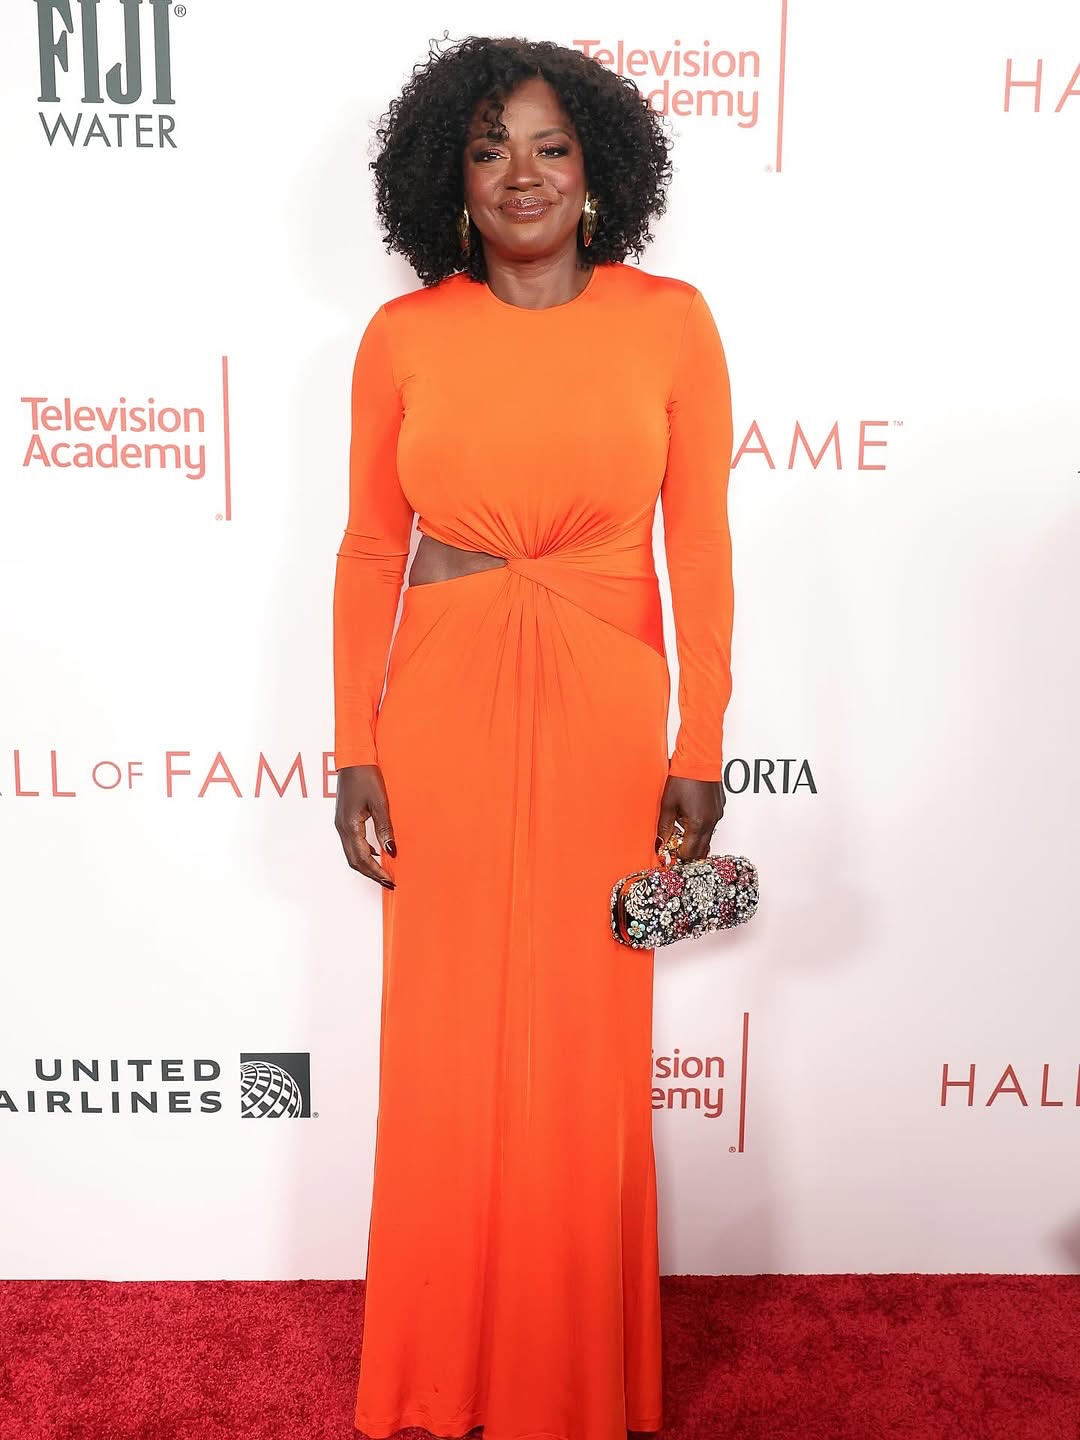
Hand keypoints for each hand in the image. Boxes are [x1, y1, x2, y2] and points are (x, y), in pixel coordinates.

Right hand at [334, 764, 396, 888]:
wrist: (353, 760)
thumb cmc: (366, 776)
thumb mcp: (380, 803)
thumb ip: (385, 828)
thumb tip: (391, 851)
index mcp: (349, 826)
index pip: (362, 858)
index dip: (376, 872)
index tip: (390, 880)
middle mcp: (342, 828)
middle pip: (354, 861)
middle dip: (371, 874)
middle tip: (388, 881)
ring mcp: (341, 824)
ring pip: (351, 854)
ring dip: (367, 865)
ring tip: (384, 871)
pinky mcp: (344, 820)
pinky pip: (352, 844)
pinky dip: (364, 853)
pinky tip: (377, 851)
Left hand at [656, 775, 724, 861]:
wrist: (699, 759)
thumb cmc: (683, 778)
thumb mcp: (668, 804)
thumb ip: (664, 827)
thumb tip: (660, 843)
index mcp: (698, 824)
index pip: (689, 853)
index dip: (677, 855)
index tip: (668, 852)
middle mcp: (711, 822)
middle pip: (701, 850)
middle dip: (687, 851)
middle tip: (674, 846)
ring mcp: (717, 815)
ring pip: (706, 837)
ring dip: (694, 839)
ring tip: (679, 829)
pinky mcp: (719, 807)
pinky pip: (710, 824)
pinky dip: (700, 826)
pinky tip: (689, 817)